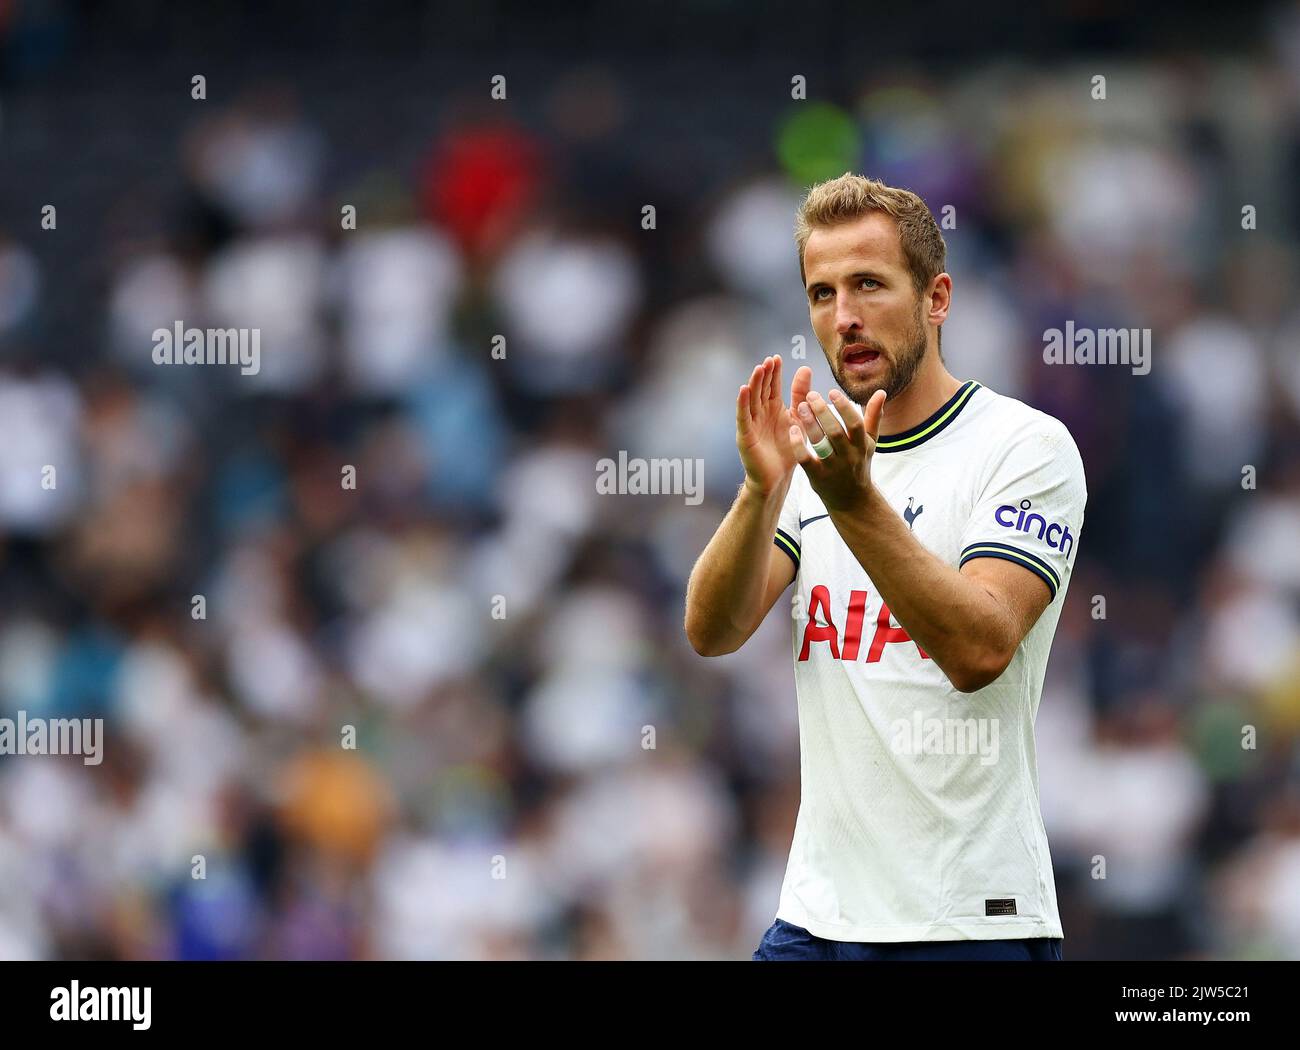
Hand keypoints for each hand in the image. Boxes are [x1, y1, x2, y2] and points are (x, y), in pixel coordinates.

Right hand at [736, 356, 812, 496]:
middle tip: (769, 360)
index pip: (772, 386)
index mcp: (773, 408)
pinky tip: (744, 390)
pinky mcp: (745, 435)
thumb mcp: (798, 418)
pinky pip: (743, 416)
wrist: (778, 477)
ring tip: (758, 369)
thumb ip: (800, 395)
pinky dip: (742, 403)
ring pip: (751, 400)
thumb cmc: (787, 449)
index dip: (774, 372)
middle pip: (761, 389)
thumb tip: (805, 368)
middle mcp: (760, 413)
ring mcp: (751, 423)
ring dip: (754, 384)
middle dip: (764, 375)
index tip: (777, 358)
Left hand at [789, 387, 886, 512]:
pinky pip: (806, 459)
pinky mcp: (817, 477)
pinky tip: (793, 429)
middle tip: (811, 395)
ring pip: (820, 444)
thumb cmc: (859, 465)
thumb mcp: (870, 443)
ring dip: (810, 423)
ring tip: (800, 406)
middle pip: (836, 432)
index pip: (854, 424)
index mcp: (861, 446)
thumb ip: (873, 417)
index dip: (844, 407)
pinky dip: (798, 445)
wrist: (852, 501)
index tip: (832, 392)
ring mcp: (832, 468)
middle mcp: (848, 457)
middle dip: (823, 412)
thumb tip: (881, 392)